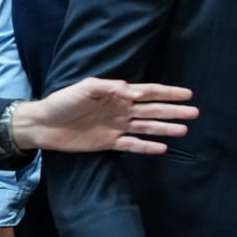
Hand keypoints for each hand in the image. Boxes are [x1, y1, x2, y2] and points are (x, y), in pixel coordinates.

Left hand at [14, 78, 197, 154]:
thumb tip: (137, 92)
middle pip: (153, 110)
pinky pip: (132, 145)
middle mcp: (121, 110)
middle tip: (195, 113)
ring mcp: (116, 127)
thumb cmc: (63, 101)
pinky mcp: (108, 143)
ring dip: (165, 128)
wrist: (42, 125)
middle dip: (174, 111)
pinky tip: (162, 148)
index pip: (149, 92)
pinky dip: (147, 147)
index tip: (187, 94)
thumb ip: (112, 88)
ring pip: (147, 127)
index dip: (168, 93)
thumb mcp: (86, 88)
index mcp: (117, 94)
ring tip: (184, 130)